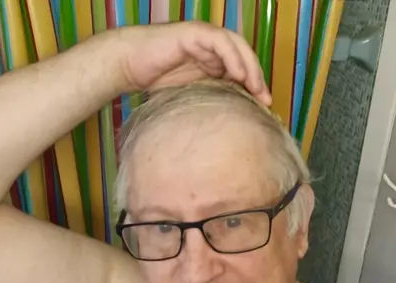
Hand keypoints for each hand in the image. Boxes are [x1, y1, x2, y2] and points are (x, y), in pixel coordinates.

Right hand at [117, 21, 271, 105]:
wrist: (129, 65)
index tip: (263, 109)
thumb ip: (203, 107)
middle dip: (258, 78)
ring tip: (256, 86)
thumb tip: (219, 136)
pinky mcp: (194, 33)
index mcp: (212, 64)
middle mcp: (211, 49)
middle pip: (244, 58)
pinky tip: (237, 74)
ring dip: (249, 66)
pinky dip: (232, 56)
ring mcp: (204, 39)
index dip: (254, 88)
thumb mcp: (185, 100)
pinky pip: (220, 42)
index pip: (241, 71)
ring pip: (236, 46)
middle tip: (266, 100)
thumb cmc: (153, 84)